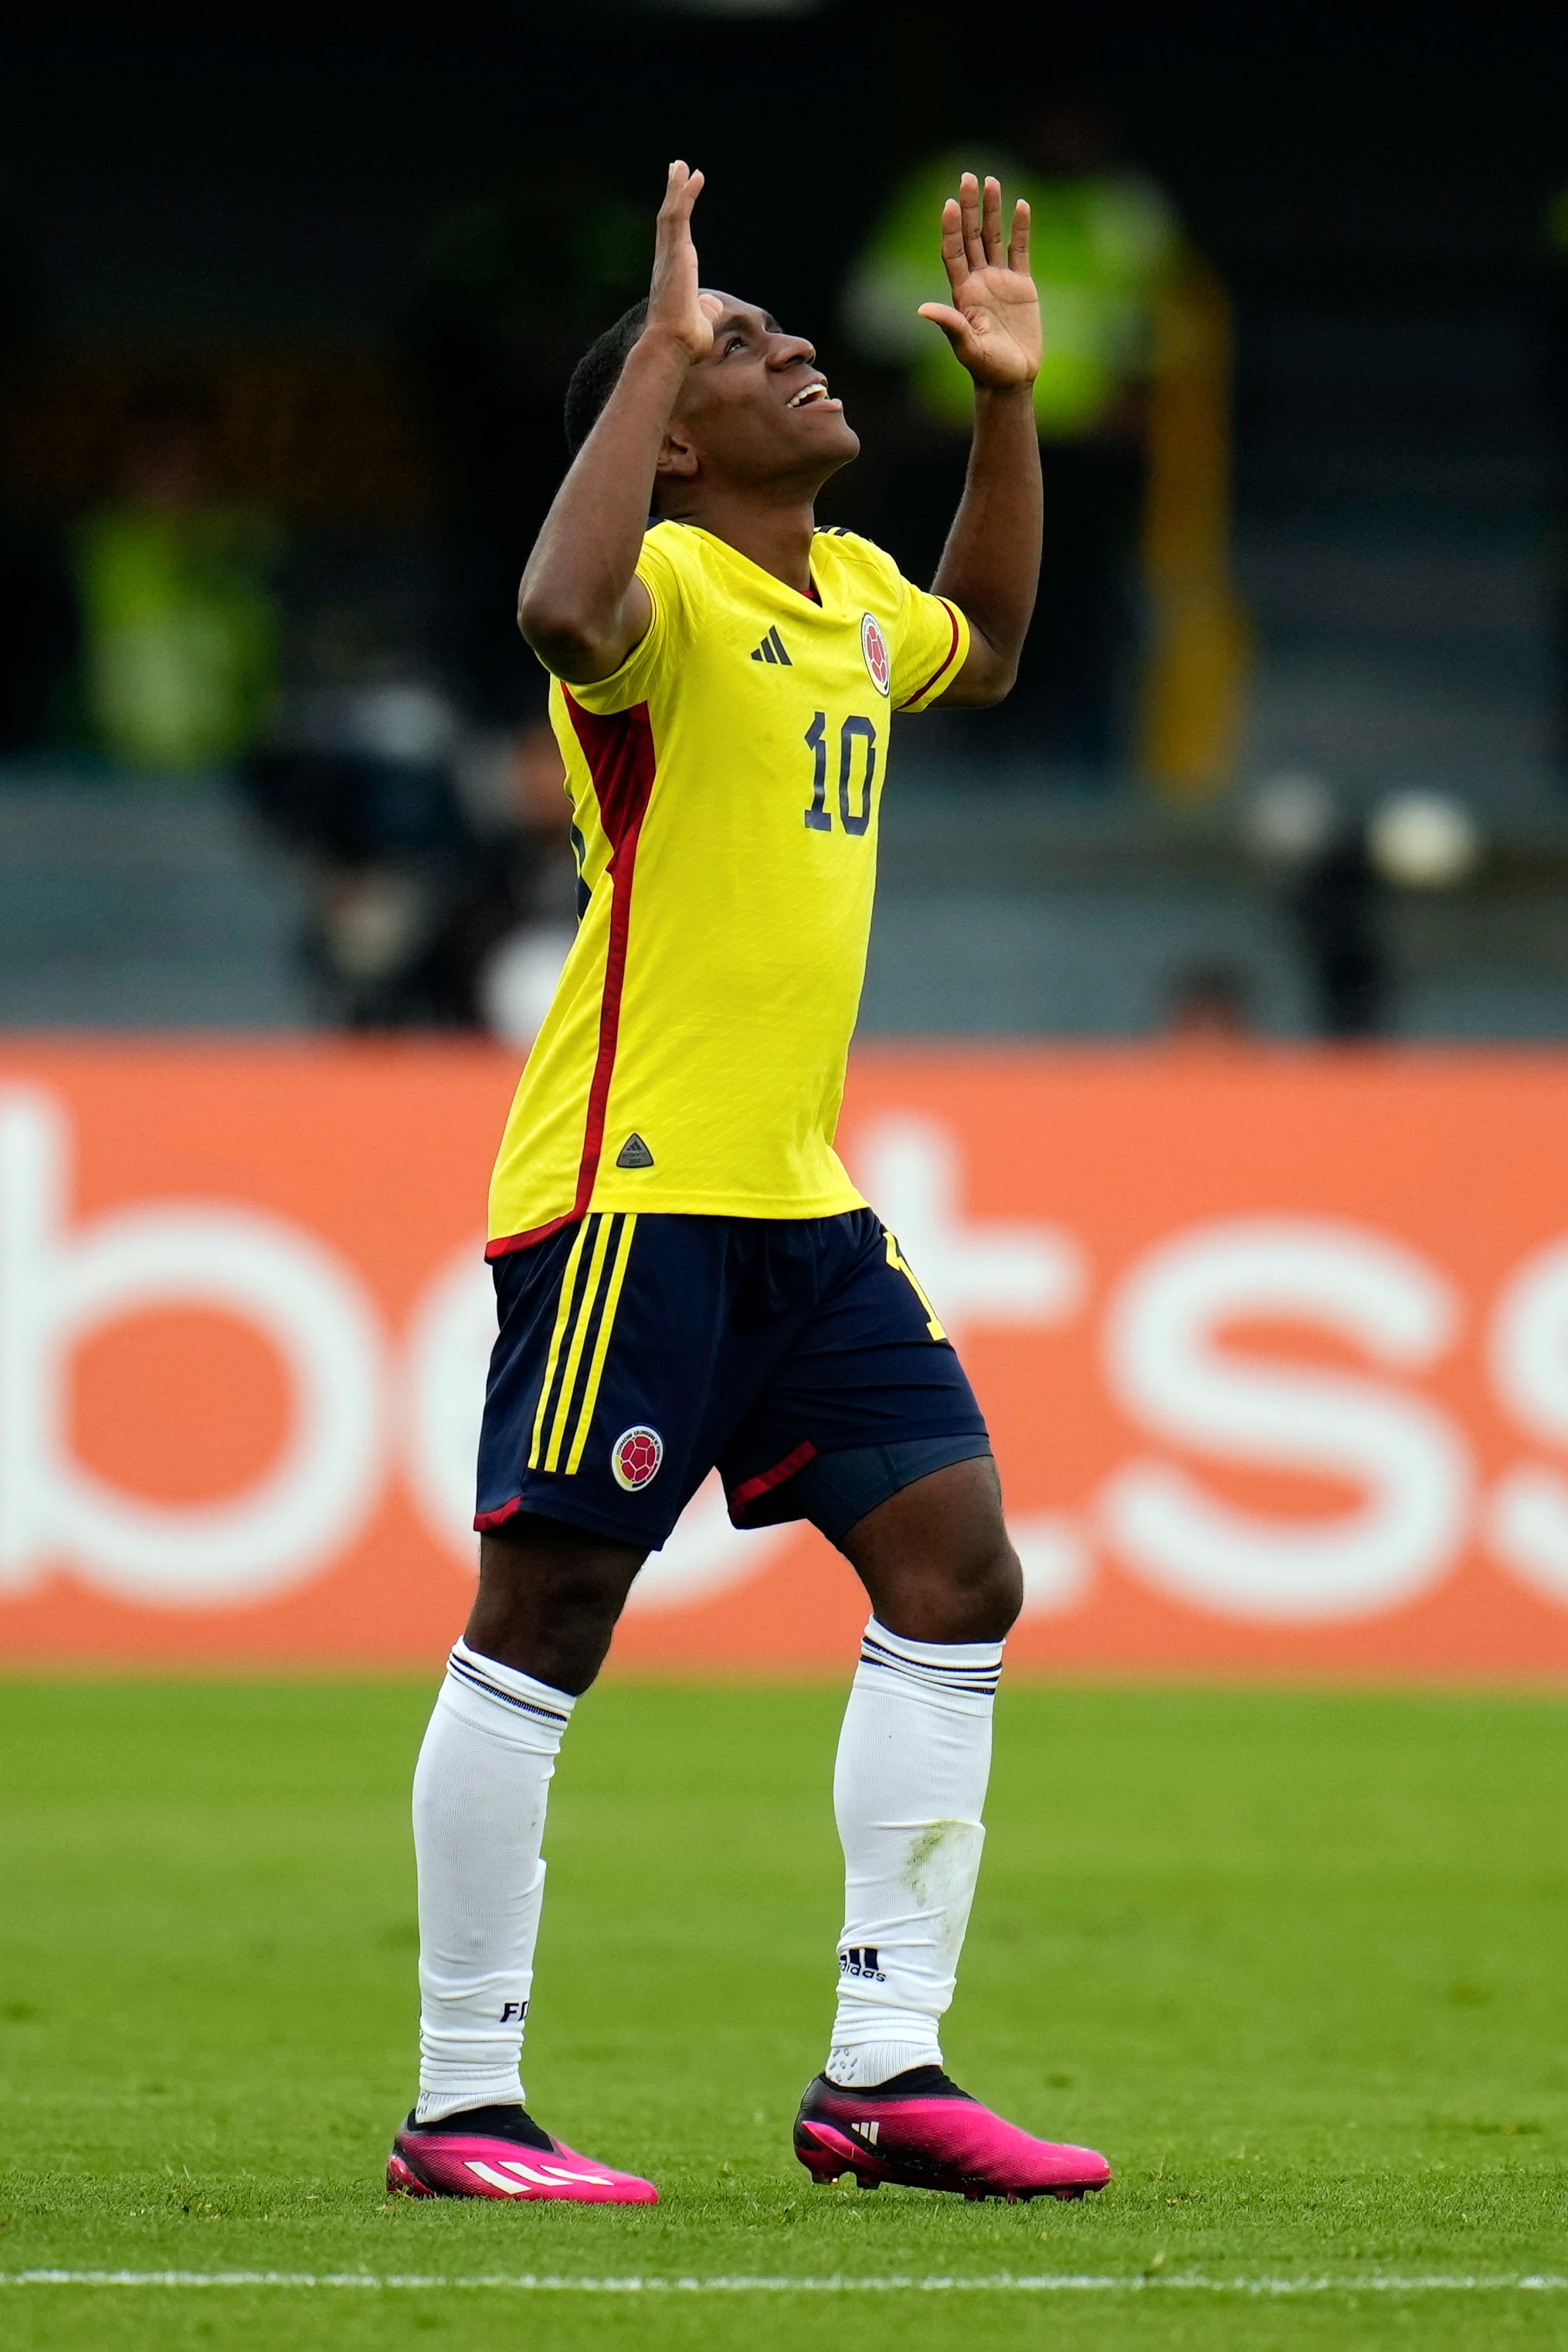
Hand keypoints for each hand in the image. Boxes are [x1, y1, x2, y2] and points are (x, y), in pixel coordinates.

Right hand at [645, 161, 721, 362]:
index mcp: (672, 274)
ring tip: (682, 164)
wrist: (672, 345)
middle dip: (673, 192)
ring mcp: (668, 256)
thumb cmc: (685, 341)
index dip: (678, 214)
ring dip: (676, 187)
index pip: (674, 237)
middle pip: (668, 219)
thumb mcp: (701, 321)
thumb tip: (709, 304)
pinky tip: (692, 176)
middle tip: (677, 168)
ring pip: (671, 213)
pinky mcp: (675, 253)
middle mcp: (666, 261)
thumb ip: (705, 308)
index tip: (683, 194)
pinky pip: (677, 216)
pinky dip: (684, 194)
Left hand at [918, 174, 1039, 389]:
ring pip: (994, 237)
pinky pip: (1020, 251)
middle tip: (968, 177)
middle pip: (971, 236)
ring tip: (991, 181)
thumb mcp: (967, 348)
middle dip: (969, 207)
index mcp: (962, 293)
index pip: (953, 252)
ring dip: (992, 210)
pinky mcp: (1021, 285)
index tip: (949, 204)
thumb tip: (922, 309)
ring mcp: (999, 281)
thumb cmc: (986, 368)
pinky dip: (1021, 229)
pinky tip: (1021, 206)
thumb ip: (950, 325)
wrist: (1011, 379)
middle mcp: (978, 281)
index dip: (950, 229)